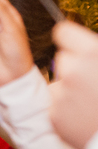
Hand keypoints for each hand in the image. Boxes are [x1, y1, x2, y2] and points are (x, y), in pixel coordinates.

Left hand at [51, 21, 97, 148]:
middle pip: (62, 59)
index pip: (63, 32)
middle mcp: (72, 71)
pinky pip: (57, 105)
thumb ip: (96, 53)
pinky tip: (86, 116)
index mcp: (92, 54)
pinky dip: (67, 110)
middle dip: (75, 67)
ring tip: (92, 102)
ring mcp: (61, 95)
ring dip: (71, 89)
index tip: (77, 47)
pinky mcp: (54, 116)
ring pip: (58, 83)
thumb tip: (87, 46)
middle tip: (93, 82)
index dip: (71, 40)